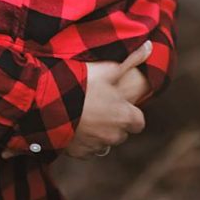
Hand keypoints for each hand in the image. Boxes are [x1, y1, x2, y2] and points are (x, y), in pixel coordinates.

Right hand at [64, 41, 150, 159]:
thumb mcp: (108, 68)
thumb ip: (131, 59)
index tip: (120, 103)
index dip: (130, 112)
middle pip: (121, 132)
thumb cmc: (82, 83)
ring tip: (85, 114)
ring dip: (98, 132)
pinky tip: (73, 124)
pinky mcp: (80, 153)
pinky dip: (82, 140)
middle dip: (114, 122)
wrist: (50, 101)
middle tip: (99, 105)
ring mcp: (96, 146)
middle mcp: (114, 135)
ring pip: (103, 142)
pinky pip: (86, 149)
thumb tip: (149, 46)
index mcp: (124, 116)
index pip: (138, 122)